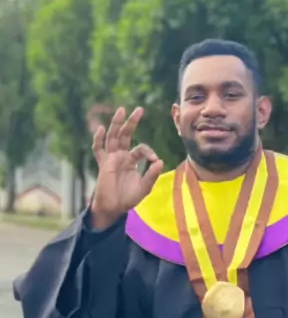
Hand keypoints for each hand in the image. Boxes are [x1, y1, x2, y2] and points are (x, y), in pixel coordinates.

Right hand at [90, 106, 163, 227]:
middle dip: (132, 122)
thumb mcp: (145, 187)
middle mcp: (120, 156)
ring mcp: (111, 158)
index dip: (149, 152)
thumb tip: (160, 161)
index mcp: (131, 160)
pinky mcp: (103, 164)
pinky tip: (100, 129)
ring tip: (121, 110)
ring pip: (113, 137)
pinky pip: (98, 150)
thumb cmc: (128, 198)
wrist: (113, 208)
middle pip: (125, 135)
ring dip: (117, 124)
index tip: (154, 160)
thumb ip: (152, 175)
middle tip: (139, 109)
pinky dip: (98, 140)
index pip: (141, 148)